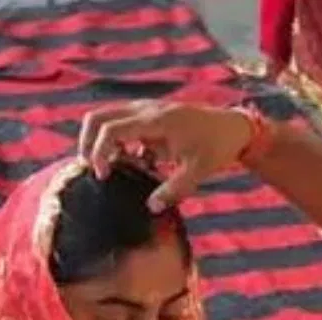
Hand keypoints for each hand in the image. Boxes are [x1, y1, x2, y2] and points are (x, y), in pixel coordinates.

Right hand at [77, 101, 253, 211]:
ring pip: (107, 118)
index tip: (103, 176)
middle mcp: (146, 109)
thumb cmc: (217, 147)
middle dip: (88, 142)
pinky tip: (135, 163)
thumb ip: (174, 190)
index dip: (98, 151)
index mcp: (156, 120)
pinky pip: (123, 124)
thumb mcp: (198, 171)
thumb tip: (150, 207)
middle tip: (93, 169)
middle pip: (98, 117)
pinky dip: (119, 142)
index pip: (110, 129)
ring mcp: (147, 109)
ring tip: (114, 169)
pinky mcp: (150, 116)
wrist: (233, 128)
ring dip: (103, 142)